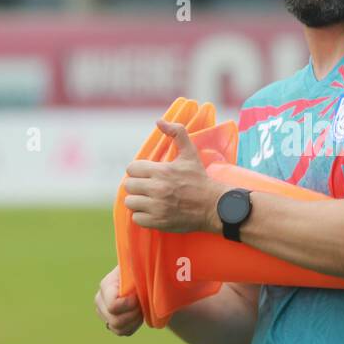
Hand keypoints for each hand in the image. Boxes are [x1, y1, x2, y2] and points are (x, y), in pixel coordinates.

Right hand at [95, 265, 141, 336]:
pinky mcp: (110, 321)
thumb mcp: (139, 265)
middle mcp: (100, 300)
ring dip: (134, 321)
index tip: (139, 297)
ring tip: (141, 310)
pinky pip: (121, 332)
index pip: (113, 305)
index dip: (129, 305)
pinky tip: (138, 316)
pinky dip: (132, 327)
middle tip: (143, 305)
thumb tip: (143, 263)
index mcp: (106, 285)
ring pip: (117, 328)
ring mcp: (103, 312)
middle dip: (133, 315)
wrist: (140, 277)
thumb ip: (138, 265)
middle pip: (115, 320)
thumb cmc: (141, 269)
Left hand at [122, 119, 227, 233]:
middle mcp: (157, 189)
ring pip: (130, 202)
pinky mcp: (158, 222)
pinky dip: (142, 216)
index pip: (132, 169)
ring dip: (138, 201)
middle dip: (137, 186)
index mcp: (162, 171)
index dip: (138, 171)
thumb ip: (176, 133)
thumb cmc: (200, 179)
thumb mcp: (190, 154)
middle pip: (128, 186)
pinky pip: (137, 219)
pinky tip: (152, 212)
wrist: (214, 206)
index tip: (147, 175)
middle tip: (147, 188)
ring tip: (148, 200)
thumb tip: (159, 121)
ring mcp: (157, 207)